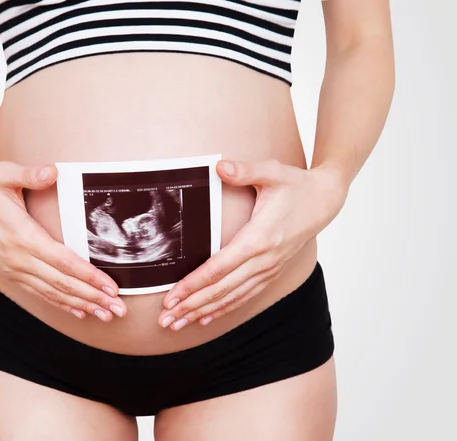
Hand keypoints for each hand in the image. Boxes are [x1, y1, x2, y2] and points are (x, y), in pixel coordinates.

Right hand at [0, 161, 126, 321]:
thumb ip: (29, 174)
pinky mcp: (11, 273)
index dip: (89, 276)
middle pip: (62, 284)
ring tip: (106, 315)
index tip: (111, 287)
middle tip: (119, 310)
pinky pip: (40, 294)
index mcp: (22, 236)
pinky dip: (61, 304)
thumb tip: (52, 172)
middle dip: (93, 298)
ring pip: (53, 293)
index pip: (63, 261)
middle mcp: (19, 258)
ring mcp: (14, 269)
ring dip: (82, 305)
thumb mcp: (4, 174)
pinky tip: (80, 312)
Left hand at [158, 159, 347, 329]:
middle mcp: (264, 259)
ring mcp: (268, 268)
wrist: (324, 200)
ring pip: (231, 298)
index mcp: (259, 238)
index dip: (194, 284)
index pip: (220, 267)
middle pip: (222, 290)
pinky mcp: (271, 271)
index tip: (172, 296)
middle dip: (191, 306)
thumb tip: (220, 166)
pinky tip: (205, 319)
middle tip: (165, 319)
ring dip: (203, 313)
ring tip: (177, 324)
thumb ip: (245, 170)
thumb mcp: (273, 172)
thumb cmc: (296, 186)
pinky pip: (244, 296)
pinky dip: (223, 309)